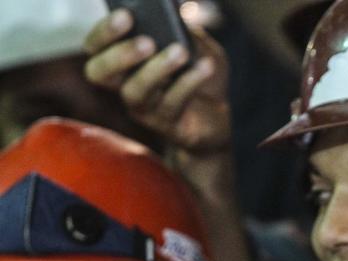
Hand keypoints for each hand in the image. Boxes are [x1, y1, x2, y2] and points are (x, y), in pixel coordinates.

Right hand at [83, 9, 230, 153]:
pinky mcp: (167, 125)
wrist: (218, 114)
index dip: (105, 32)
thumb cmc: (199, 73)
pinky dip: (189, 83)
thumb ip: (183, 29)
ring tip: (181, 51)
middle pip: (101, 74)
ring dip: (158, 69)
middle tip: (147, 42)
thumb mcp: (195, 44)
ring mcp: (144, 108)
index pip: (96, 47)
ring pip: (136, 91)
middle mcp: (124, 85)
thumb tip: (175, 14)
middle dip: (121, 55)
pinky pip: (172, 104)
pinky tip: (205, 66)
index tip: (125, 15)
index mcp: (123, 60)